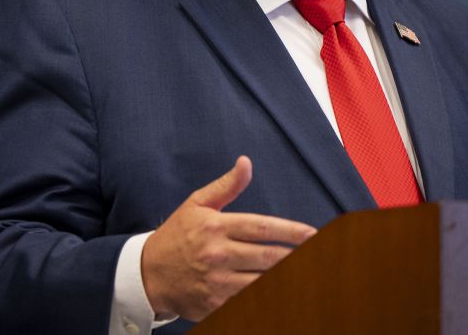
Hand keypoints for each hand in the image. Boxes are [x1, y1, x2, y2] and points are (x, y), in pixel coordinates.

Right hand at [140, 156, 316, 320]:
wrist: (147, 273)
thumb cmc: (176, 236)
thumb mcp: (196, 205)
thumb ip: (226, 187)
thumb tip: (246, 163)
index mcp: (215, 226)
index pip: (261, 228)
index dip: (291, 231)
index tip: (313, 234)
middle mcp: (217, 253)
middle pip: (268, 257)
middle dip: (297, 256)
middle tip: (320, 255)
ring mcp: (217, 281)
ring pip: (263, 282)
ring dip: (287, 278)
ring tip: (307, 274)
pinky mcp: (216, 304)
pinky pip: (250, 301)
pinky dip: (268, 297)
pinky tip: (284, 294)